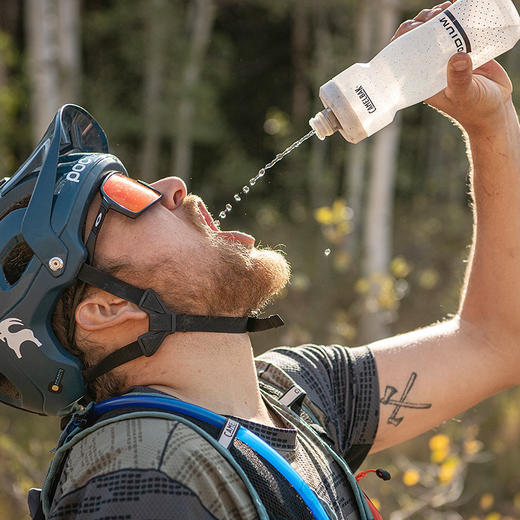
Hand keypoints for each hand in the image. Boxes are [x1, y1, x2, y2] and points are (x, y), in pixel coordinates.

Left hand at [392, 1, 513, 134]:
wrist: (496, 109)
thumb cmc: (475, 108)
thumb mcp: (465, 94)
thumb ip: (460, 79)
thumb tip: (458, 58)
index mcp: (422, 78)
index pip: (404, 55)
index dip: (404, 37)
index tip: (414, 26)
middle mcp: (431, 66)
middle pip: (419, 37)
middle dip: (423, 21)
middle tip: (435, 14)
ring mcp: (447, 56)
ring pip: (435, 30)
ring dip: (438, 15)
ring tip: (446, 8)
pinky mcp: (464, 48)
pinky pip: (456, 28)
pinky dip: (455, 14)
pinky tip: (457, 5)